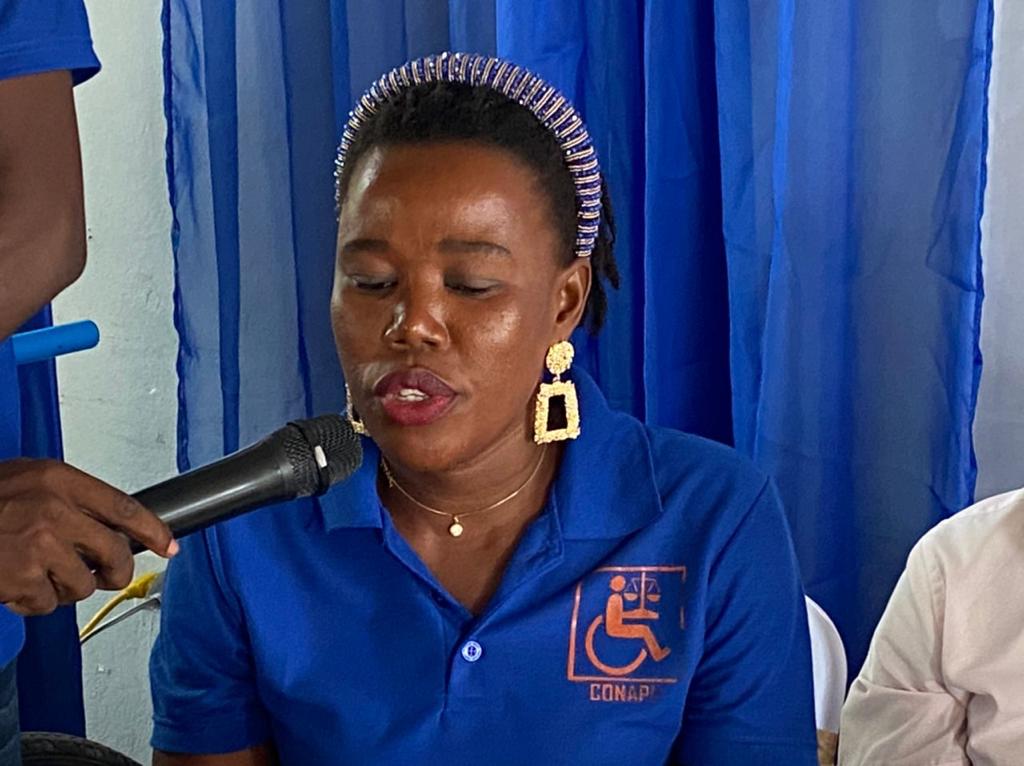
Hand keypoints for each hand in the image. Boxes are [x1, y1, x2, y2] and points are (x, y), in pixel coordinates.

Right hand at [0, 459, 176, 614]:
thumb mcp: (27, 481)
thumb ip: (69, 498)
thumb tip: (112, 527)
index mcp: (59, 479)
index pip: (125, 507)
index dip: (153, 530)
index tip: (168, 545)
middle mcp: (54, 509)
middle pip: (114, 552)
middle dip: (116, 572)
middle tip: (107, 576)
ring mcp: (38, 545)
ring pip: (82, 584)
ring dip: (64, 588)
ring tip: (38, 573)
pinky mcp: (22, 577)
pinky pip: (47, 603)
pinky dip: (33, 601)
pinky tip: (15, 584)